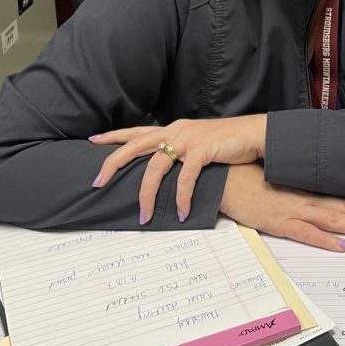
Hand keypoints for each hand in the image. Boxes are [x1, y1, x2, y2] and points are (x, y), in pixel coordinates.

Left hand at [89, 116, 266, 223]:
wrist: (252, 133)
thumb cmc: (225, 142)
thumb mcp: (196, 142)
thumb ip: (179, 152)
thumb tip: (164, 171)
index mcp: (171, 129)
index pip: (136, 131)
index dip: (113, 136)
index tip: (93, 141)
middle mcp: (175, 130)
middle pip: (135, 145)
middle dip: (113, 163)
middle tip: (97, 182)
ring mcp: (187, 139)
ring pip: (155, 166)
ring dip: (147, 194)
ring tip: (145, 216)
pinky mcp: (202, 149)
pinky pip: (185, 177)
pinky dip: (181, 197)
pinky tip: (182, 212)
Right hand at [218, 164, 344, 251]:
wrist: (222, 177)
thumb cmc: (247, 178)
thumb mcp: (277, 183)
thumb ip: (296, 191)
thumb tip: (315, 198)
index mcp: (305, 189)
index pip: (343, 196)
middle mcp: (304, 198)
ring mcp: (291, 209)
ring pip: (333, 219)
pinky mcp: (277, 221)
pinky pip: (306, 233)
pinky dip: (325, 240)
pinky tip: (342, 246)